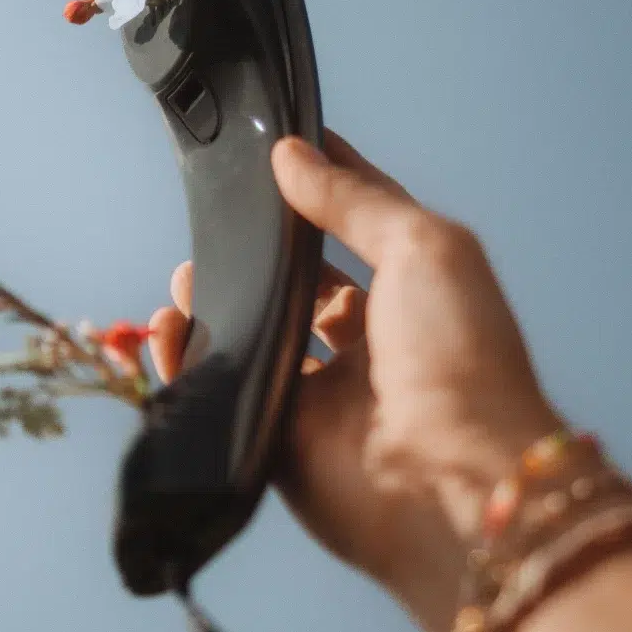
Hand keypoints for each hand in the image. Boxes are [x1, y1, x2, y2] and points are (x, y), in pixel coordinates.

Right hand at [147, 132, 561, 631]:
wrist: (450, 481)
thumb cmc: (461, 356)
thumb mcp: (423, 246)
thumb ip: (354, 199)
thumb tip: (290, 155)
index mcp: (414, 295)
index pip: (355, 228)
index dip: (317, 190)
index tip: (270, 151)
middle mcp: (369, 346)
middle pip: (300, 286)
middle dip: (257, 255)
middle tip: (214, 227)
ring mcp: (322, 399)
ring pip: (256, 339)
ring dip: (217, 305)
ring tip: (186, 277)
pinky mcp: (279, 444)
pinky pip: (224, 395)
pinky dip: (189, 362)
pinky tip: (169, 329)